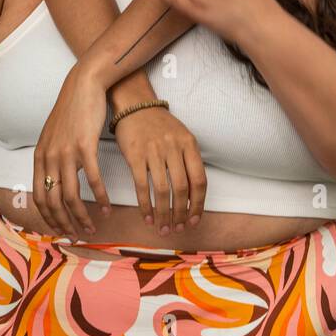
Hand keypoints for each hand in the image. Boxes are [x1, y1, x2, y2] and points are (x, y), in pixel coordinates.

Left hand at [31, 67, 111, 237]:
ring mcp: (66, 152)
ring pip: (71, 196)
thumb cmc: (71, 111)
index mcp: (40, 157)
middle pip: (53, 202)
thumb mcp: (53, 136)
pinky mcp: (85, 146)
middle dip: (65, 224)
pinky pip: (92, 179)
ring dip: (82, 216)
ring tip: (93, 227)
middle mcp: (50, 157)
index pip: (40, 197)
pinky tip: (107, 207)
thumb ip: (50, 158)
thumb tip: (52, 179)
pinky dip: (100, 197)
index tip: (60, 231)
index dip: (49, 218)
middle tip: (78, 235)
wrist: (83, 85)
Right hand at [112, 102, 206, 235]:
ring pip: (162, 191)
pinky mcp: (135, 155)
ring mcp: (154, 151)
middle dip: (181, 214)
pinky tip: (147, 217)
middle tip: (178, 229)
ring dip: (164, 214)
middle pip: (182, 189)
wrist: (135, 106)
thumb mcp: (182, 136)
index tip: (195, 220)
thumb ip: (189, 160)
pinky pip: (142, 186)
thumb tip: (194, 195)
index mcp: (189, 144)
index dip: (198, 204)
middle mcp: (174, 147)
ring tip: (163, 228)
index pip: (200, 180)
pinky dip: (145, 205)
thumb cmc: (160, 125)